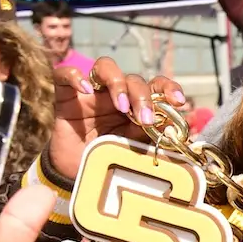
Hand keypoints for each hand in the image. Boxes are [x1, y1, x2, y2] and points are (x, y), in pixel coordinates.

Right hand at [49, 58, 188, 180]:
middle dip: (143, 96)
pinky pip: (64, 75)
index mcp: (137, 105)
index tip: (178, 101)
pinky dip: (74, 76)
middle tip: (145, 119)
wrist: (77, 174)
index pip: (155, 85)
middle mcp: (116, 94)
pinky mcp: (66, 97)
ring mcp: (91, 94)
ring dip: (118, 84)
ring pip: (106, 67)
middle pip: (133, 79)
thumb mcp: (136, 149)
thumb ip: (154, 136)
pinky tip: (84, 89)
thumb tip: (175, 126)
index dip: (168, 88)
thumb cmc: (109, 160)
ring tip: (122, 107)